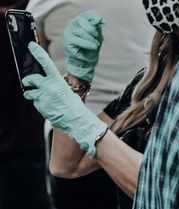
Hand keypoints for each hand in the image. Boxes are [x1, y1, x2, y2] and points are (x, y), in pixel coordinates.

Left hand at [22, 43, 107, 157]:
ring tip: (43, 100)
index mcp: (57, 81)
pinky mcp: (40, 106)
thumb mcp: (67, 91)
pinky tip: (48, 108)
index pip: (46, 63)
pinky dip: (39, 105)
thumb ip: (55, 85)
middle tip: (28, 83)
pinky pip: (35, 103)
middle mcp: (48, 87)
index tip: (31, 46)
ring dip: (32, 95)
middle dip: (28, 81)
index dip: (38, 53)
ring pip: (30, 93)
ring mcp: (43, 96)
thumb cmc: (74, 106)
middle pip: (31, 79)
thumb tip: (46, 84)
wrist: (77, 120)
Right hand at [64, 11, 104, 81]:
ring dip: (91, 40)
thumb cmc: (91, 46)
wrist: (85, 61)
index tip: (103, 23)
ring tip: (95, 46)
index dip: (95, 17)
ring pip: (80, 32)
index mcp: (81, 21)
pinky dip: (87, 45)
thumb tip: (103, 21)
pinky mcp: (67, 43)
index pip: (87, 15)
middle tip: (97, 39)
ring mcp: (68, 33)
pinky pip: (78, 42)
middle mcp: (72, 25)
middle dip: (93, 31)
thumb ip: (98, 27)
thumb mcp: (97, 35)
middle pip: (83, 22)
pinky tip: (92, 48)